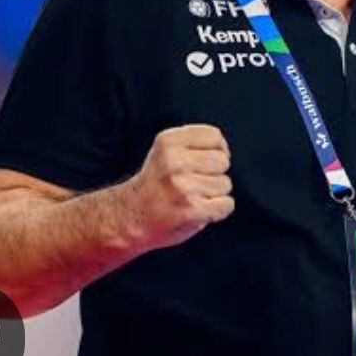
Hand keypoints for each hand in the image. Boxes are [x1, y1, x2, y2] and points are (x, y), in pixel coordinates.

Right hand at [121, 124, 233, 250]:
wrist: (128, 219)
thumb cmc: (156, 184)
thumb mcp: (166, 151)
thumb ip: (194, 144)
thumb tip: (225, 150)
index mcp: (168, 142)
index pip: (214, 136)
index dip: (215, 149)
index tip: (201, 162)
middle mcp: (174, 162)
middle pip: (222, 160)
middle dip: (213, 173)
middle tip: (191, 184)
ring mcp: (183, 187)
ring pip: (225, 184)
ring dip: (213, 194)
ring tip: (190, 198)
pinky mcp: (192, 211)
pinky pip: (227, 204)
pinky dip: (218, 210)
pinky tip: (198, 211)